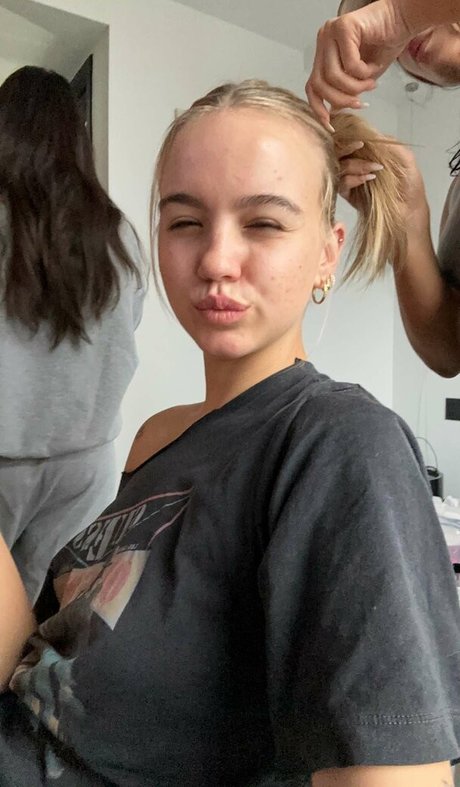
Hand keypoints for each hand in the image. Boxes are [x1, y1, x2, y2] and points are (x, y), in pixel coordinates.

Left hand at [306, 0, 411, 129]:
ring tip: (371, 85)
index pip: (312, 85)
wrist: (404, 19)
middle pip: (319, 84)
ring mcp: (331, 32)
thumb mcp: (362, 76)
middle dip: (341, 100)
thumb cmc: (386, 43)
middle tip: (360, 103)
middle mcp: (324, 41)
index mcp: (325, 52)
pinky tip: (375, 67)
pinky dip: (363, 73)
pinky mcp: (343, 27)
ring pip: (332, 76)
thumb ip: (346, 91)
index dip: (318, 108)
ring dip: (355, 88)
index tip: (331, 124)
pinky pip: (349, 64)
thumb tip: (334, 111)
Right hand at [337, 135, 427, 225]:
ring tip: (374, 168)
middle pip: (340, 151)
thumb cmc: (409, 185)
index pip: (352, 139)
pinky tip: (367, 178)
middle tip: (359, 147)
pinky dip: (352, 178)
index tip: (360, 140)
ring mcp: (350, 178)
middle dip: (347, 148)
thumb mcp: (405, 158)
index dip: (351, 137)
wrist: (409, 210)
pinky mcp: (347, 193)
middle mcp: (356, 163)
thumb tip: (370, 133)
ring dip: (354, 164)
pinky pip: (341, 183)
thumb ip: (390, 144)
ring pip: (339, 166)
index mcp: (368, 152)